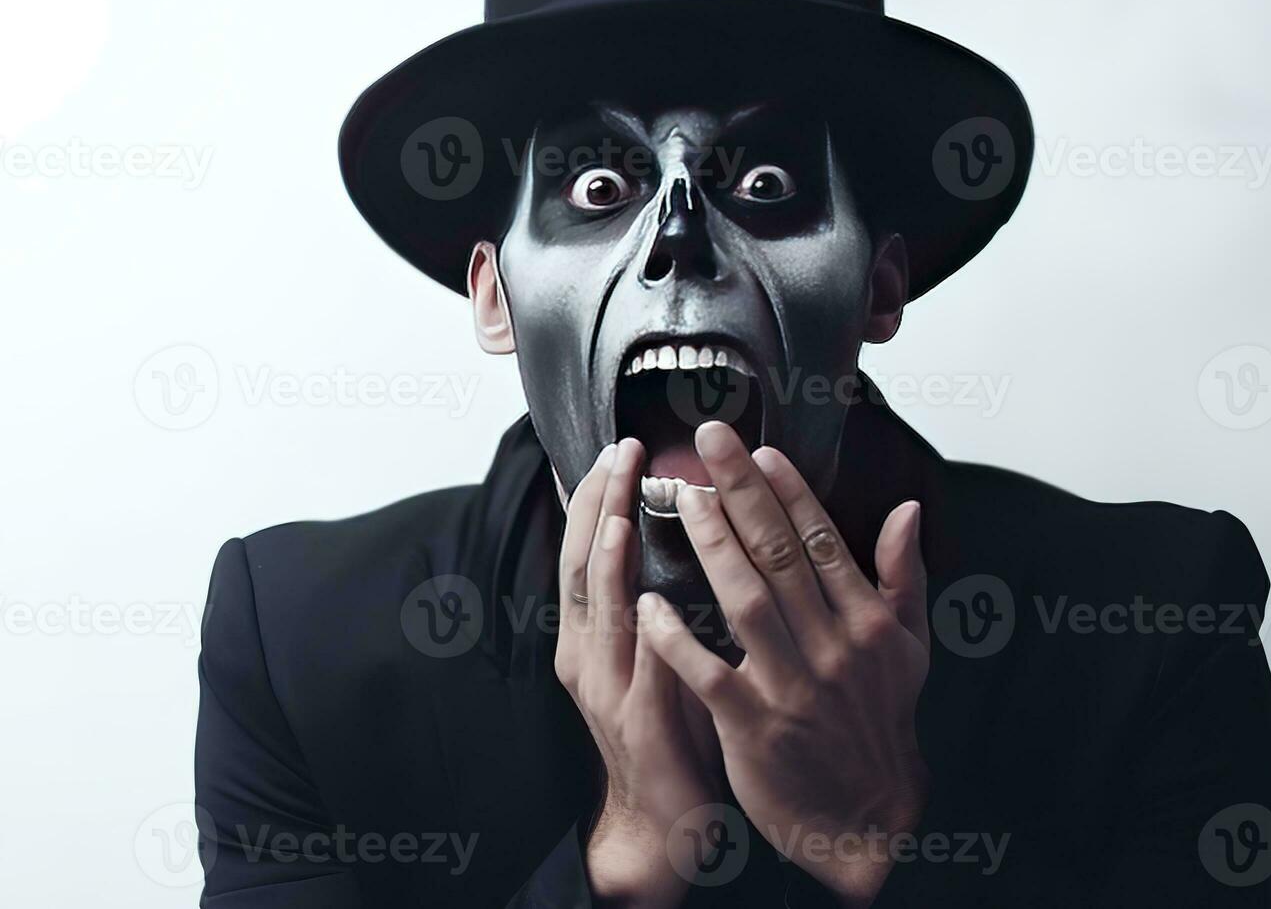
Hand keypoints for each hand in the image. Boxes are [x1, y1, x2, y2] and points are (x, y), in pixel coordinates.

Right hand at [556, 439, 722, 907]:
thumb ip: (661, 596)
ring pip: (602, 613)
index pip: (586, 551)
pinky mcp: (640, 727)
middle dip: (599, 507)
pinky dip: (645, 634)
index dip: (595, 499)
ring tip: (619, 510)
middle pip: (584, 566)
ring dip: (609, 559)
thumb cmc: (671, 730)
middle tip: (618, 452)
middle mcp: (588, 656)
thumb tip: (686, 529)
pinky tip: (652, 604)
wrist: (662, 822)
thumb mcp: (658, 653)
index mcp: (592, 635)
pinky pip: (643, 672)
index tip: (614, 449)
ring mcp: (609, 691)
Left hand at [639, 422, 931, 907]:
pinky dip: (678, 639)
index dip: (789, 491)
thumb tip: (907, 509)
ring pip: (746, 601)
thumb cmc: (880, 723)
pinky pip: (709, 674)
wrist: (867, 817)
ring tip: (681, 497)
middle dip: (743, 492)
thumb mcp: (909, 648)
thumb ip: (904, 574)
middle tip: (708, 440)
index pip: (823, 541)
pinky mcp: (754, 727)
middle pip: (781, 555)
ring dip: (713, 545)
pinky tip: (649, 603)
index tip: (759, 450)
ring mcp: (793, 687)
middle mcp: (833, 647)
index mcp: (867, 622)